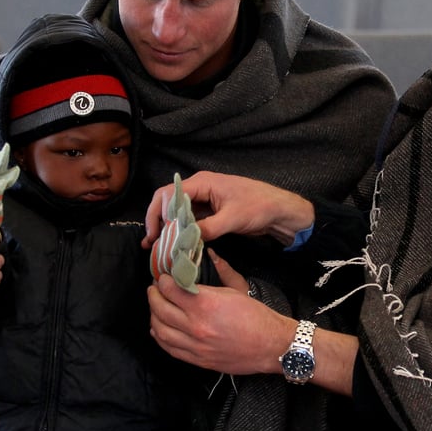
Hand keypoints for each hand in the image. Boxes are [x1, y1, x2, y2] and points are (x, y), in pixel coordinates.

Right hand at [143, 171, 314, 247]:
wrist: (280, 210)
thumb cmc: (260, 206)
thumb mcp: (233, 219)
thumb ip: (208, 228)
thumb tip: (185, 240)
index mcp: (202, 182)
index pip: (168, 194)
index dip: (158, 213)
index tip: (156, 234)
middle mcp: (199, 188)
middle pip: (167, 201)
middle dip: (157, 221)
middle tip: (150, 243)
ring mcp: (203, 200)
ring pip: (176, 212)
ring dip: (166, 228)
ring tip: (156, 248)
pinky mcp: (209, 212)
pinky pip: (188, 220)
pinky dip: (179, 231)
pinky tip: (173, 245)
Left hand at [148, 256, 293, 374]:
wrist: (270, 346)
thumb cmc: (257, 317)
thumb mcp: (237, 289)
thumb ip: (219, 273)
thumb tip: (211, 257)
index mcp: (206, 304)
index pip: (171, 289)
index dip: (163, 281)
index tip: (163, 277)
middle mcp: (197, 325)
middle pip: (161, 309)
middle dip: (153, 296)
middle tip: (154, 289)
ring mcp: (196, 345)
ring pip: (160, 331)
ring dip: (154, 317)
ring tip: (156, 308)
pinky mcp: (198, 360)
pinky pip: (170, 349)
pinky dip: (160, 338)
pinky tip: (159, 329)